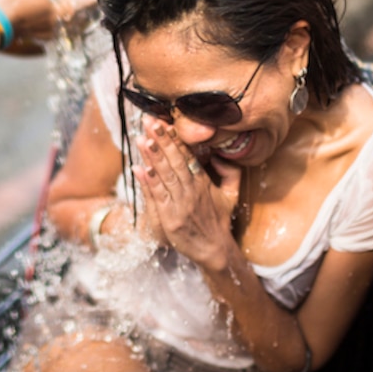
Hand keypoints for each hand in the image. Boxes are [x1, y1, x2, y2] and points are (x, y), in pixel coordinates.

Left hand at [131, 116, 241, 269]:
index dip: (175, 138)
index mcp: (203, 182)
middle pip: (175, 161)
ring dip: (153, 156)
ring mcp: (180, 204)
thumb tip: (221, 154)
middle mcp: (191, 190)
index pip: (187, 155)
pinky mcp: (170, 218)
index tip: (164, 121)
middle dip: (161, 140)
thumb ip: (230, 173)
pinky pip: (158, 196)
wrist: (215, 250)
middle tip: (149, 121)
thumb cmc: (220, 221)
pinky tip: (140, 168)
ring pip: (165, 175)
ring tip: (143, 139)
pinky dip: (149, 182)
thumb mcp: (231, 195)